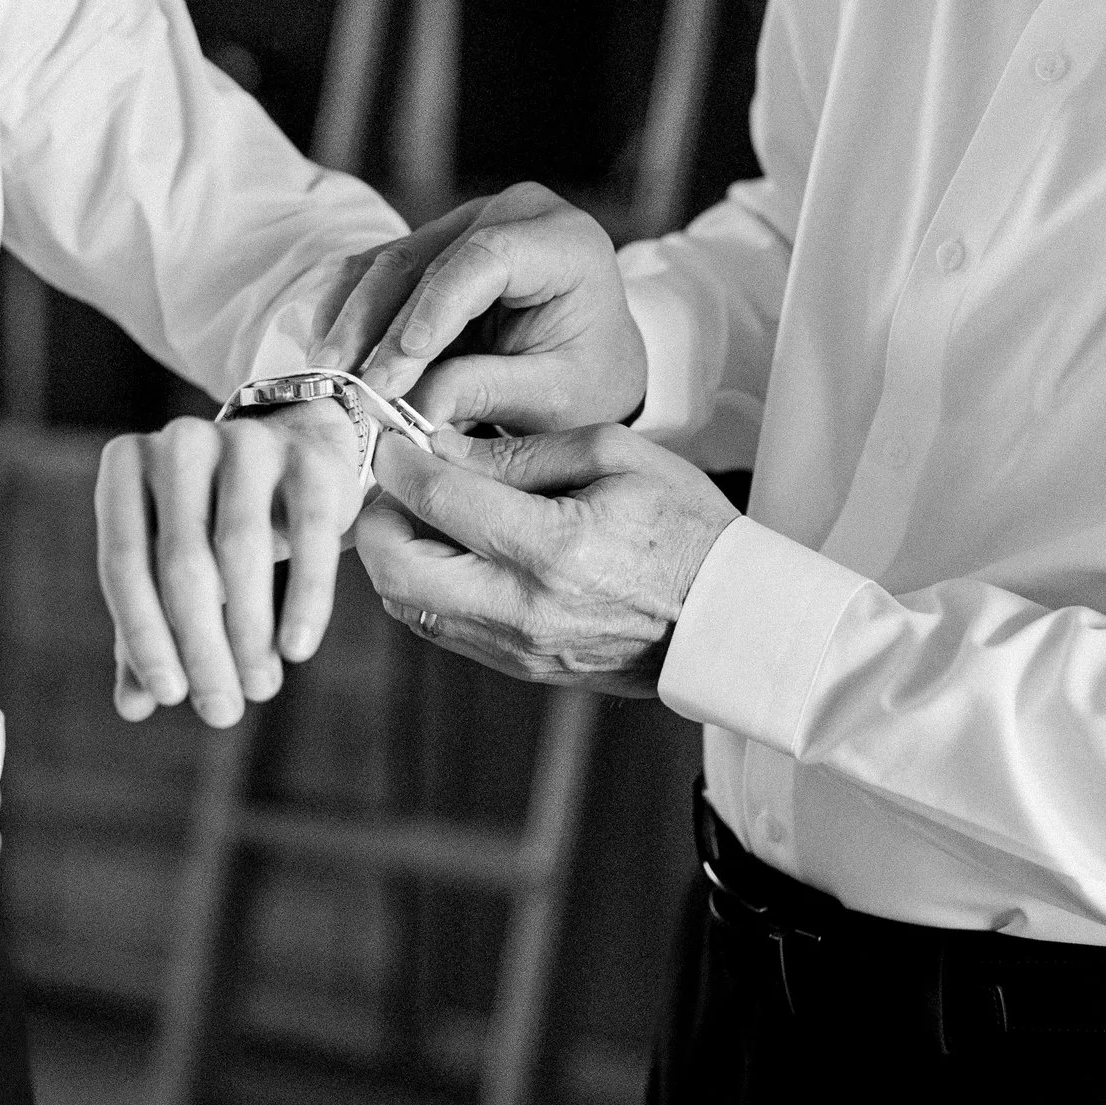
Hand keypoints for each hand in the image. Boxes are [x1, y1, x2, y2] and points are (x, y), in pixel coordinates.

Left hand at [94, 400, 363, 727]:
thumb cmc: (211, 526)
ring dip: (250, 630)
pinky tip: (297, 648)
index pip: (124, 561)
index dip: (144, 635)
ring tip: (259, 688)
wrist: (293, 458)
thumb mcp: (168, 572)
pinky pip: (308, 533)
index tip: (168, 697)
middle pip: (184, 560)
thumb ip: (145, 632)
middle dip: (202, 646)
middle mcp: (179, 442)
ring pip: (242, 546)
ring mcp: (246, 443)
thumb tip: (131, 705)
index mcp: (126, 466)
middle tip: (221, 710)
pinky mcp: (307, 458)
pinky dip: (304, 597)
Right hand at [311, 182, 643, 434]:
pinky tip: (328, 351)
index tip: (401, 362)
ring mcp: (466, 222)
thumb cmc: (586, 379)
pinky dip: (349, 312)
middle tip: (351, 385)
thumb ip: (486, 392)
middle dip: (380, 327)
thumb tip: (410, 408)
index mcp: (564, 242)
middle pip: (426, 259)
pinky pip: (376, 270)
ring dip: (353, 321)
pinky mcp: (432, 242)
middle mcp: (512, 214)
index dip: (437, 306)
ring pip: (390, 262)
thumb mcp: (554, 396)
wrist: (590, 360)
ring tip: (328, 374)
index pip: (488, 259)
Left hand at [356, 425, 737, 694]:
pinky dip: (423, 584)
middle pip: (394, 567)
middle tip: (397, 481)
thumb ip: (518, 453)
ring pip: (405, 604)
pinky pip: (437, 627)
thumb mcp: (614, 456)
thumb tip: (438, 449)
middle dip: (376, 515)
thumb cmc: (683, 523)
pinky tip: (449, 548)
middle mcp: (524, 607)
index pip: (437, 497)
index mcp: (554, 546)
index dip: (396, 460)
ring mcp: (516, 647)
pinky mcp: (517, 667)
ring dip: (393, 553)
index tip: (389, 436)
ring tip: (421, 511)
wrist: (730, 617)